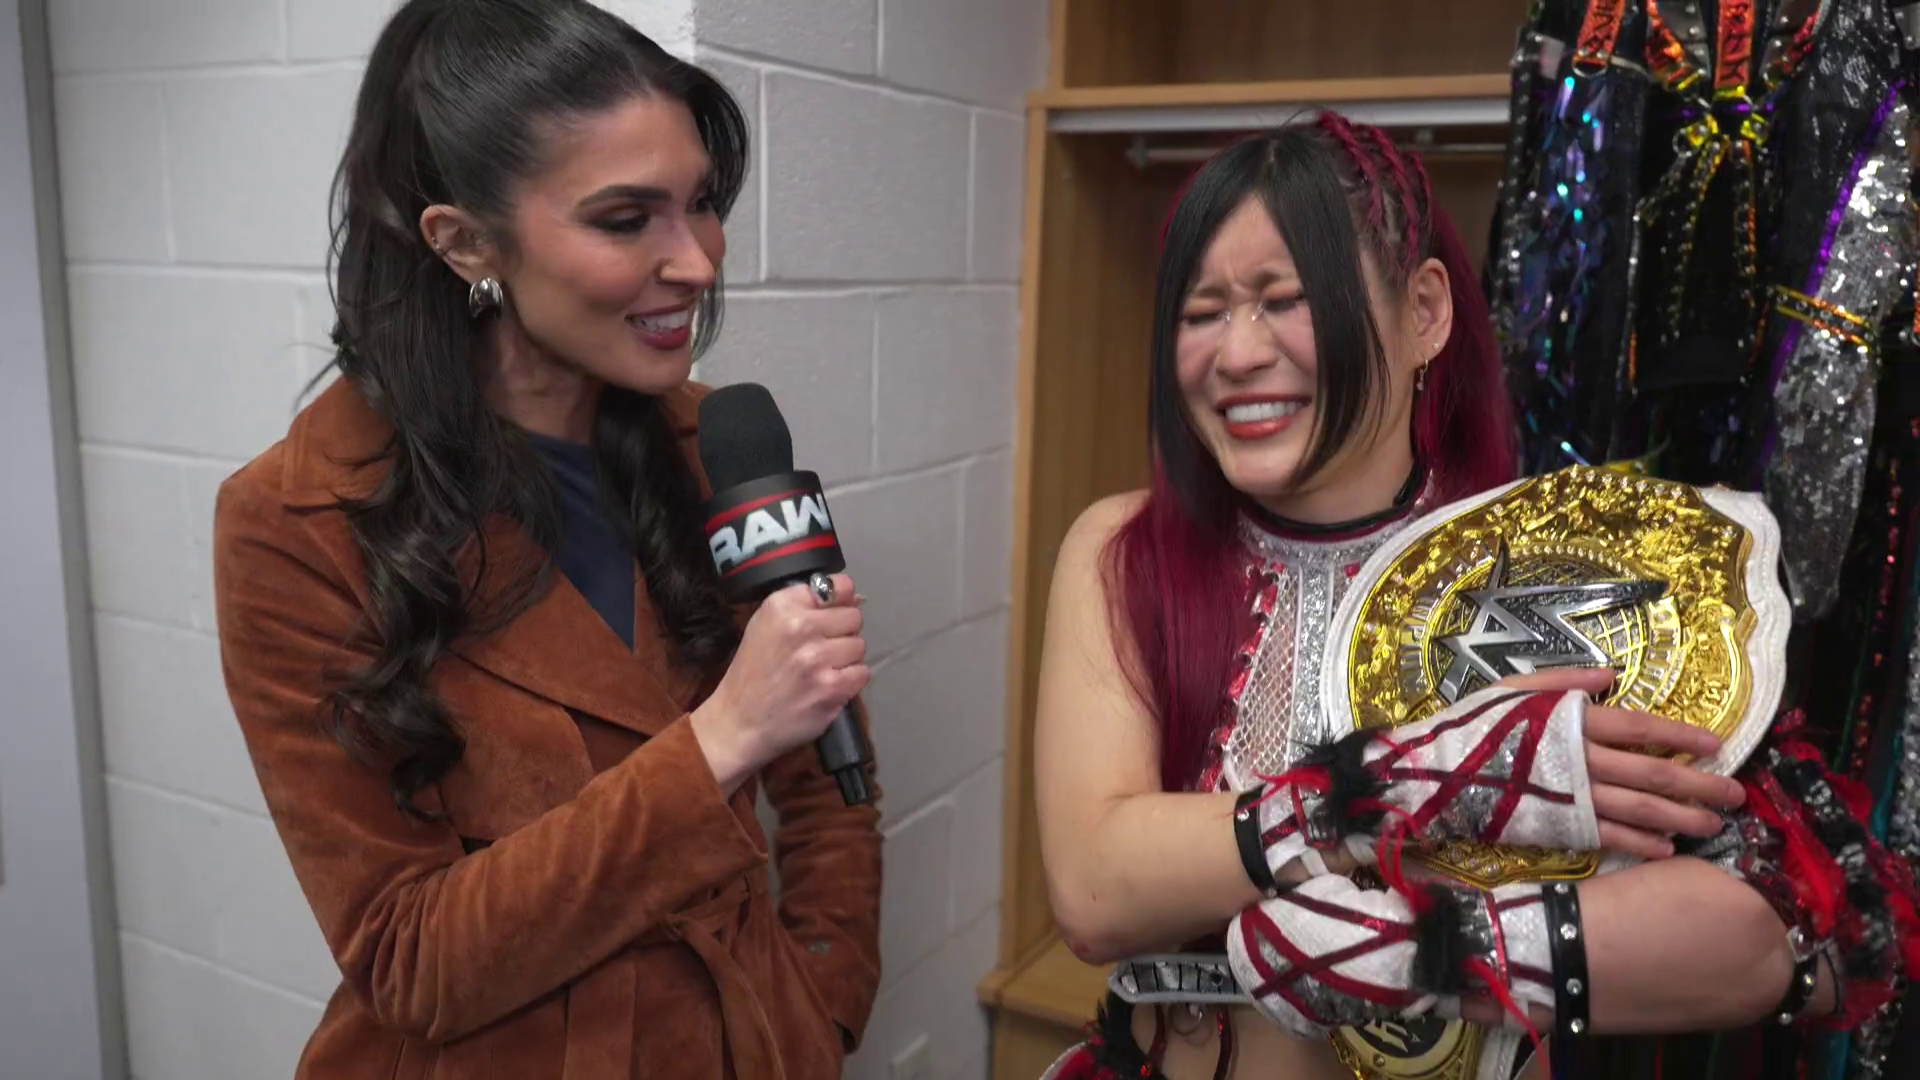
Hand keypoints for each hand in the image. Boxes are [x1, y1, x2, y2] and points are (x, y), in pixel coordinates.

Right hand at [691, 574, 869, 793]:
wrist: (739, 721)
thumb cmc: (753, 673)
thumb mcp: (766, 625)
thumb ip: (806, 606)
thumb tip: (853, 596)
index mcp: (781, 606)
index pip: (839, 586)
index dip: (840, 603)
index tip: (830, 616)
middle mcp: (800, 627)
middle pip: (854, 617)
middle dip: (842, 633)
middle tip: (820, 650)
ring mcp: (817, 658)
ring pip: (860, 646)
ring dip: (846, 659)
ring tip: (821, 670)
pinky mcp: (831, 687)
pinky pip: (862, 673)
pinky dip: (850, 681)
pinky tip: (828, 686)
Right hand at [1496, 668, 1744, 859]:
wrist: (1434, 773)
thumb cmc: (1473, 727)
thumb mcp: (1513, 689)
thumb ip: (1565, 679)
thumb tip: (1613, 674)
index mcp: (1571, 719)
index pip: (1640, 726)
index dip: (1681, 734)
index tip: (1718, 744)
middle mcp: (1580, 758)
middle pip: (1652, 771)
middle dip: (1699, 784)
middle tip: (1736, 795)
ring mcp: (1572, 795)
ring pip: (1640, 808)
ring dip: (1681, 818)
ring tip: (1714, 825)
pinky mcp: (1559, 826)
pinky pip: (1610, 836)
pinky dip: (1642, 843)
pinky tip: (1668, 849)